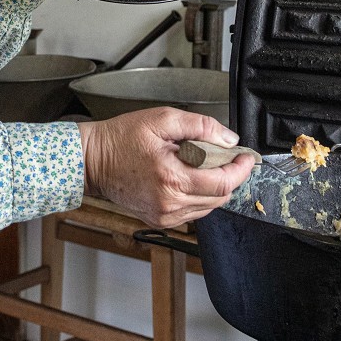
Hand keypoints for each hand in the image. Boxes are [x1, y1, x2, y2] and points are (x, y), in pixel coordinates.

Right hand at [77, 107, 253, 227]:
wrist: (94, 160)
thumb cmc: (122, 138)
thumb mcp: (162, 119)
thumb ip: (200, 126)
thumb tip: (228, 138)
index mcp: (172, 179)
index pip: (223, 183)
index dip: (241, 170)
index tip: (246, 156)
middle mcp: (170, 204)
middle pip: (220, 198)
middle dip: (230, 176)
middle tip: (225, 156)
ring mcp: (164, 216)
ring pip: (209, 207)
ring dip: (215, 187)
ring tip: (203, 165)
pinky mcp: (159, 220)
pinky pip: (193, 212)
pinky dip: (199, 196)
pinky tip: (189, 178)